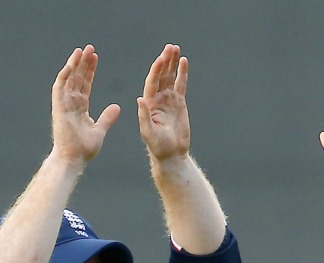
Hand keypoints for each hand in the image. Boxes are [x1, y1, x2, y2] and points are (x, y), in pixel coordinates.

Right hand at [50, 44, 121, 164]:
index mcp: (80, 108)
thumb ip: (107, 117)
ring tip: (81, 50)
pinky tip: (71, 63)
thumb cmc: (84, 149)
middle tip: (89, 48)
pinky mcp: (58, 108)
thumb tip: (117, 106)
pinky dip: (65, 75)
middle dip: (83, 63)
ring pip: (69, 79)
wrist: (73, 159)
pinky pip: (60, 87)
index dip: (90, 71)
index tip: (95, 58)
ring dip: (74, 64)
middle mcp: (70, 104)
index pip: (85, 85)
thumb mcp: (99, 130)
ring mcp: (64, 105)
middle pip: (77, 78)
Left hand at [138, 44, 190, 161]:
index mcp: (149, 103)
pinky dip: (182, 73)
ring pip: (170, 77)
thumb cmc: (158, 146)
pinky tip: (183, 61)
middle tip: (170, 47)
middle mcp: (158, 98)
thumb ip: (144, 116)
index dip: (156, 70)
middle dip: (165, 61)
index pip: (152, 82)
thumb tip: (140, 99)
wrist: (171, 154)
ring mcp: (169, 99)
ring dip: (172, 63)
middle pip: (161, 75)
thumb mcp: (148, 132)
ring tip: (175, 48)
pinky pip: (180, 84)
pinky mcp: (179, 103)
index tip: (161, 59)